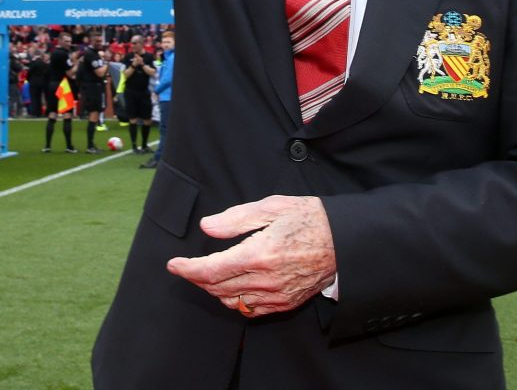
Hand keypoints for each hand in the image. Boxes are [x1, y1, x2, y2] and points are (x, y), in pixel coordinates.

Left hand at [166, 195, 335, 316]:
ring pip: (231, 301)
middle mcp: (266, 280)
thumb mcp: (272, 207)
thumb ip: (236, 218)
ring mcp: (276, 295)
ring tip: (205, 274)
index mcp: (260, 253)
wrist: (343, 241)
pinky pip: (251, 309)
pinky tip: (231, 286)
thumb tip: (207, 227)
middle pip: (217, 287)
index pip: (212, 270)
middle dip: (196, 278)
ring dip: (213, 290)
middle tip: (185, 267)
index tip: (173, 265)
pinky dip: (234, 300)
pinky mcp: (285, 303)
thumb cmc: (308, 218)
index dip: (188, 269)